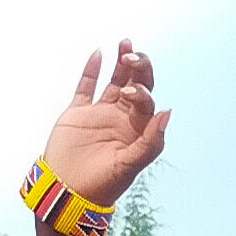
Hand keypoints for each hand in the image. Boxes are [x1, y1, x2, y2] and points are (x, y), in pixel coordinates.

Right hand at [42, 43, 169, 205]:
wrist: (67, 193)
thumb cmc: (103, 185)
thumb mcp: (130, 165)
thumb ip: (151, 141)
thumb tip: (167, 112)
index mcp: (137, 130)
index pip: (146, 101)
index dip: (141, 91)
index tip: (129, 92)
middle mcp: (121, 119)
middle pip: (135, 85)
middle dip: (138, 68)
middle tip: (132, 55)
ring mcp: (100, 114)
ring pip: (114, 81)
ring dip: (120, 62)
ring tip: (126, 42)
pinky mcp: (78, 113)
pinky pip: (86, 87)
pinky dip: (91, 70)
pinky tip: (99, 54)